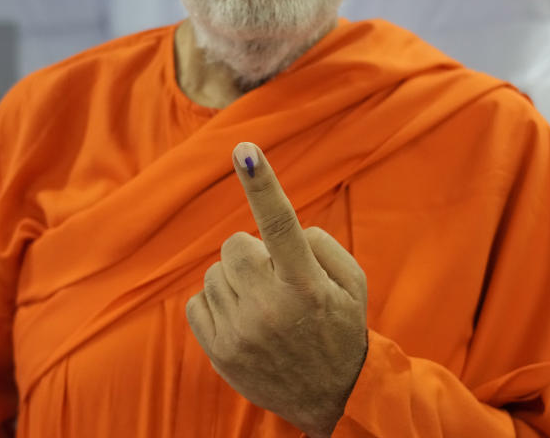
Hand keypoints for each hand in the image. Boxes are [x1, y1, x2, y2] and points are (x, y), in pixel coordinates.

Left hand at [186, 142, 368, 437]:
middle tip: (275, 278)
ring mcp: (241, 333)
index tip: (245, 150)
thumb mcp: (352, 283)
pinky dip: (217, 304)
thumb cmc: (342, 330)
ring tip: (264, 307)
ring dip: (235, 281)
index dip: (262, 183)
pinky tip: (243, 321)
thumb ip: (318, 244)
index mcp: (306, 285)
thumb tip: (278, 227)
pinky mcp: (218, 351)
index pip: (281, 223)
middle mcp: (270, 308)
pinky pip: (197, 301)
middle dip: (252, 252)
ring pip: (215, 273)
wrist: (332, 398)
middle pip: (235, 245)